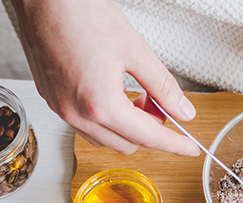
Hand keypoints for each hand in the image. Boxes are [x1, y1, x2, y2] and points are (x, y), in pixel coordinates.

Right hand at [9, 0, 199, 155]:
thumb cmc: (82, 15)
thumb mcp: (136, 50)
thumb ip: (163, 86)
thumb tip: (183, 111)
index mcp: (101, 105)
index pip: (148, 138)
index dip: (174, 144)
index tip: (189, 148)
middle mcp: (77, 114)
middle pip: (127, 145)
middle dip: (149, 130)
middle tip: (158, 103)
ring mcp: (61, 109)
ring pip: (105, 139)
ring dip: (126, 127)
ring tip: (134, 96)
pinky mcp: (52, 100)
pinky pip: (85, 125)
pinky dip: (105, 119)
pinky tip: (112, 93)